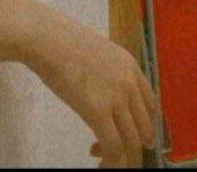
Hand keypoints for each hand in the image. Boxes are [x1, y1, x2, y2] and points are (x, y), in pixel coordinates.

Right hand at [27, 7, 158, 167]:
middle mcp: (130, 83)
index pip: (151, 106)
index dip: (143, 125)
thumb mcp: (97, 53)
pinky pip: (113, 148)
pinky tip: (97, 159)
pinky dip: (109, 161)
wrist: (45, 37)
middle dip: (134, 144)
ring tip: (102, 158)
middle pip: (145, 127)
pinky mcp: (98, 112)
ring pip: (131, 142)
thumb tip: (106, 94)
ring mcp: (116, 98)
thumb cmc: (61, 41)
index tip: (131, 134)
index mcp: (130, 66)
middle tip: (117, 151)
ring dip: (120, 157)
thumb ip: (109, 73)